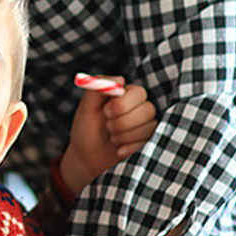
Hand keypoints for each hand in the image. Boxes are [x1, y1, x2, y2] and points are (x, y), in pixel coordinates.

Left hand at [61, 79, 155, 195]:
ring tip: (111, 138)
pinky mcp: (148, 144)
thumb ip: (98, 89)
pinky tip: (118, 150)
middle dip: (123, 122)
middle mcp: (140, 109)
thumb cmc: (86, 128)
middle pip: (148, 110)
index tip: (105, 112)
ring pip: (149, 127)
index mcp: (127, 96)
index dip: (123, 104)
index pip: (139, 93)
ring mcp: (146, 127)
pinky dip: (130, 148)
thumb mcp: (86, 107)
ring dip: (124, 135)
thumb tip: (120, 79)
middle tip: (107, 127)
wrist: (86, 157)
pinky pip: (148, 144)